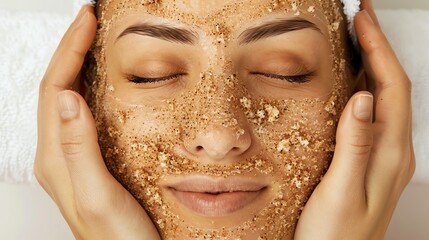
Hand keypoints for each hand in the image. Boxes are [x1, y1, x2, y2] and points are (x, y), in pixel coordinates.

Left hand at [34, 6, 159, 239]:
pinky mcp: (93, 162)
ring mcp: (75, 158)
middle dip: (71, 49)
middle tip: (90, 20)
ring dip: (80, 65)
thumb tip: (67, 96)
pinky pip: (85, 115)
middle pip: (57, 89)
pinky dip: (93, 89)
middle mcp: (60, 154)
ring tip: (95, 41)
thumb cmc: (118, 239)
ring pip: (70, 99)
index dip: (69, 51)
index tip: (87, 21)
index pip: (55, 90)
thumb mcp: (98, 195)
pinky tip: (107, 83)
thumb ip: (79, 149)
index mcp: (57, 158)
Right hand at [295, 1, 414, 238]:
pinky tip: (349, 84)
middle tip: (361, 19)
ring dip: (372, 65)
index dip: (378, 50)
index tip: (362, 21)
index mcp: (390, 154)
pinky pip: (373, 114)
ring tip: (355, 41)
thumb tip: (362, 99)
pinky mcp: (369, 160)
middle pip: (393, 87)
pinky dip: (362, 88)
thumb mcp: (341, 192)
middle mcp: (394, 151)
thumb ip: (354, 146)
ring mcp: (384, 155)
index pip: (391, 88)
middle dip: (378, 48)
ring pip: (384, 98)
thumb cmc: (335, 236)